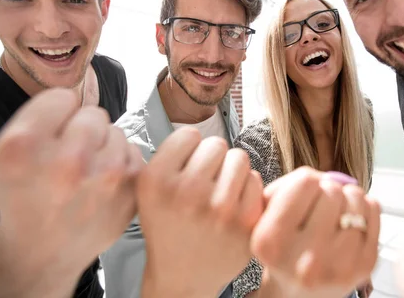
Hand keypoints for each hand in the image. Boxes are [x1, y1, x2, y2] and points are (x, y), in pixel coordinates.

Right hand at [0, 88, 140, 297]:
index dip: (57, 116)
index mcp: (26, 147)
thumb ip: (40, 115)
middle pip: (93, 113)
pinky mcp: (131, 191)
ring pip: (116, 131)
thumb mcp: (6, 153)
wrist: (44, 251)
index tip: (51, 136)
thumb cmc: (26, 196)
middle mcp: (67, 162)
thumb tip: (81, 96)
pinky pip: (133, 151)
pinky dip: (121, 163)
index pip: (62, 98)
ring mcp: (105, 178)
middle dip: (82, 130)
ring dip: (104, 146)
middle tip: (70, 158)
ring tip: (85, 173)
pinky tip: (103, 183)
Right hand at [137, 127, 263, 297]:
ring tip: (219, 193)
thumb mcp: (148, 190)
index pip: (189, 135)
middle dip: (212, 160)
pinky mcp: (245, 222)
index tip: (185, 169)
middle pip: (217, 144)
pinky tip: (233, 207)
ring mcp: (219, 209)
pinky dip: (247, 190)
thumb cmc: (167, 226)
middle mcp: (186, 192)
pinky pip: (256, 180)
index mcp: (156, 181)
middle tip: (205, 183)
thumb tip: (199, 127)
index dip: (189, 151)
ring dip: (232, 172)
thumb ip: (169, 155)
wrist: (182, 276)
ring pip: (239, 158)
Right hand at [251, 167, 380, 297]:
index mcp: (270, 243)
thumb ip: (287, 186)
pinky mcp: (364, 266)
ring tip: (336, 212)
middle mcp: (304, 261)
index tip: (304, 193)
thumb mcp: (265, 216)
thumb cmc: (283, 245)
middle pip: (331, 190)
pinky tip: (351, 220)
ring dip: (347, 197)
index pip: (304, 182)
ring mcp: (338, 266)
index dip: (307, 180)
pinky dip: (364, 207)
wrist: (297, 293)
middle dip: (327, 190)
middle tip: (321, 205)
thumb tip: (328, 177)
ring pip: (355, 198)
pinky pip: (373, 210)